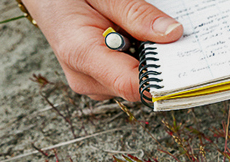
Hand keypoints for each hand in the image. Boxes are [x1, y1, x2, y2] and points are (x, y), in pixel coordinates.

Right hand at [21, 0, 183, 101]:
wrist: (45, 1)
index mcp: (81, 54)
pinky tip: (134, 41)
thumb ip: (137, 15)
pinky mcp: (96, 80)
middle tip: (165, 37)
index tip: (184, 69)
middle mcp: (85, 78)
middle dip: (156, 64)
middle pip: (138, 86)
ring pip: (135, 82)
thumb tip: (172, 33)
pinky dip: (137, 60)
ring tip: (139, 33)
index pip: (131, 85)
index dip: (162, 82)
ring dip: (146, 61)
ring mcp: (90, 82)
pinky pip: (126, 77)